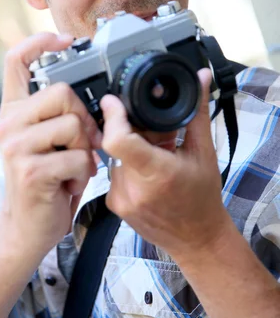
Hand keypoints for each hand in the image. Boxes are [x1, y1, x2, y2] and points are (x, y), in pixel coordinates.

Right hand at [0, 32, 101, 260]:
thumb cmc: (46, 181)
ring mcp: (15, 146)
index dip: (39, 42)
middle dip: (83, 119)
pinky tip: (69, 184)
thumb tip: (94, 97)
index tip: (64, 39)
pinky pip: (77, 157)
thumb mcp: (46, 141)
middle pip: (62, 92)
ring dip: (85, 150)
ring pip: (73, 124)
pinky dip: (83, 173)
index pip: (16, 61)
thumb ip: (57, 114)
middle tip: (83, 145)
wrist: (27, 227)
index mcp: (14, 111)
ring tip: (73, 167)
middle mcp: (8, 123)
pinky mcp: (30, 170)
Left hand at [100, 68, 229, 260]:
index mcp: (156, 173)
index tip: (114, 100)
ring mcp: (120, 199)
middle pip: (117, 143)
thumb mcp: (203, 152)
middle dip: (133, 131)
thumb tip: (201, 77)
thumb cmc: (203, 198)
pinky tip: (146, 172)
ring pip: (115, 156)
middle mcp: (132, 188)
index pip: (117, 140)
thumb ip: (197, 112)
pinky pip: (114, 171)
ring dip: (131, 149)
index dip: (113, 116)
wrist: (197, 240)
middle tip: (155, 134)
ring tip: (154, 155)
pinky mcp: (113, 204)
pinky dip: (128, 165)